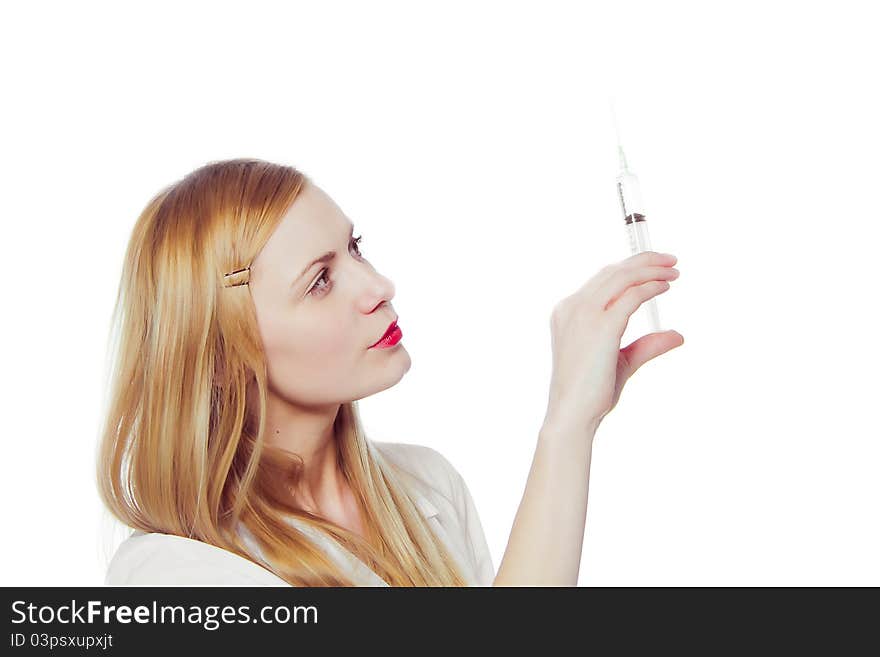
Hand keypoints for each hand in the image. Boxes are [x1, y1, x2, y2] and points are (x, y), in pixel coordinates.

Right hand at [542, 251, 683, 432]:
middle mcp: (572, 307)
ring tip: (672, 269)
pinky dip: (650, 288)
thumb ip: (646, 345)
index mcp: (568, 312)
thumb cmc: (591, 393)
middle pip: (612, 271)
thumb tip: (676, 335)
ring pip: (621, 277)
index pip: (602, 279)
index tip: (653, 267)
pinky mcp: (602, 326)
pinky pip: (631, 296)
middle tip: (669, 260)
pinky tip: (664, 288)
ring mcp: (584, 314)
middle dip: (643, 261)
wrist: (573, 414)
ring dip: (650, 269)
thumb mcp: (621, 361)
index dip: (629, 268)